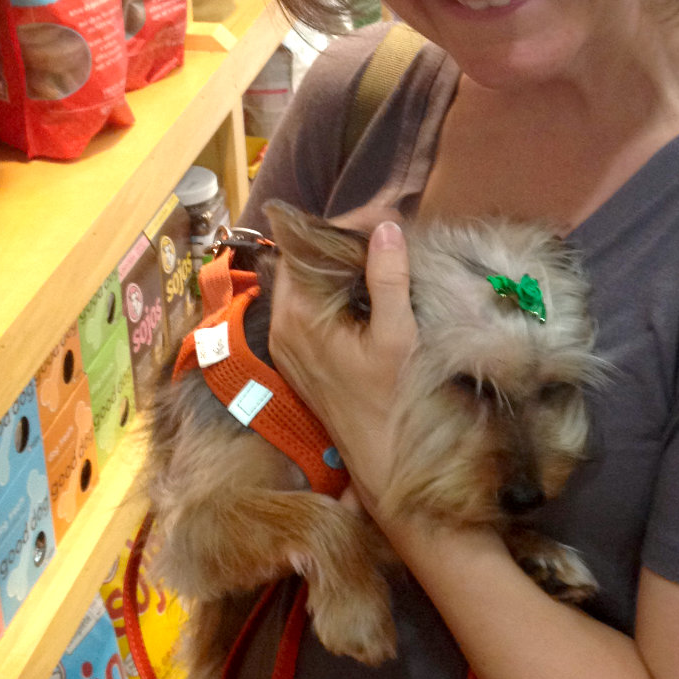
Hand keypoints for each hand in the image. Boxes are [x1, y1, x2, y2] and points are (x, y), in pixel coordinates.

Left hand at [267, 216, 416, 512]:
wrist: (378, 454)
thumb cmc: (389, 396)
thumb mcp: (397, 334)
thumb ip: (389, 279)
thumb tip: (386, 228)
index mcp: (299, 315)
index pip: (301, 248)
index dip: (336, 229)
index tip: (375, 224)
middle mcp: (281, 325)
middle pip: (297, 264)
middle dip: (334, 246)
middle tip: (377, 239)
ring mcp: (284, 342)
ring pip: (299, 284)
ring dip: (331, 269)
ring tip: (372, 260)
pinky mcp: (294, 355)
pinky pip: (302, 306)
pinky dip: (327, 292)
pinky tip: (361, 293)